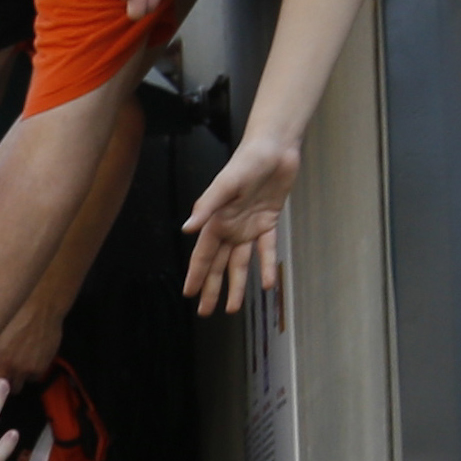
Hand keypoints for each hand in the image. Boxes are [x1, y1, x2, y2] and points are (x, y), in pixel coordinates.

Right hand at [179, 132, 301, 315]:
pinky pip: (266, 249)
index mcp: (216, 220)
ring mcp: (248, 227)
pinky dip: (266, 266)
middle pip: (218, 264)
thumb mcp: (225, 183)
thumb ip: (206, 207)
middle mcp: (229, 227)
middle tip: (206, 311)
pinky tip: (268, 284)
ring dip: (237, 285)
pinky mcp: (268, 223)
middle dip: (212, 288)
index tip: (188, 294)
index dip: (196, 274)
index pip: (203, 254)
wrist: (275, 149)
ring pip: (240, 263)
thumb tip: (186, 230)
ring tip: (233, 308)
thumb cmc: (247, 162)